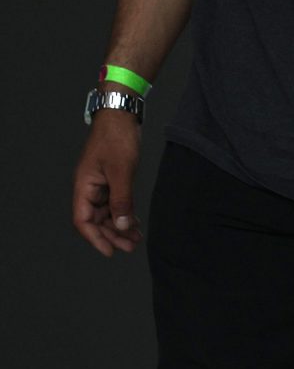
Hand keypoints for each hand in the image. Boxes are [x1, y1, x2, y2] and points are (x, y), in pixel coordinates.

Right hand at [72, 112, 142, 256]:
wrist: (121, 116)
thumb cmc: (116, 139)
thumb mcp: (121, 171)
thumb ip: (121, 199)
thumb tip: (120, 225)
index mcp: (83, 186)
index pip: (83, 220)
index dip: (95, 238)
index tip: (110, 252)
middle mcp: (88, 188)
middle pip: (96, 220)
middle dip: (112, 235)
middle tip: (131, 247)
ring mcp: (100, 184)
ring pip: (107, 213)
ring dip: (120, 227)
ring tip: (136, 240)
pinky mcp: (111, 179)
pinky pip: (115, 203)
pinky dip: (124, 214)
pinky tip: (135, 223)